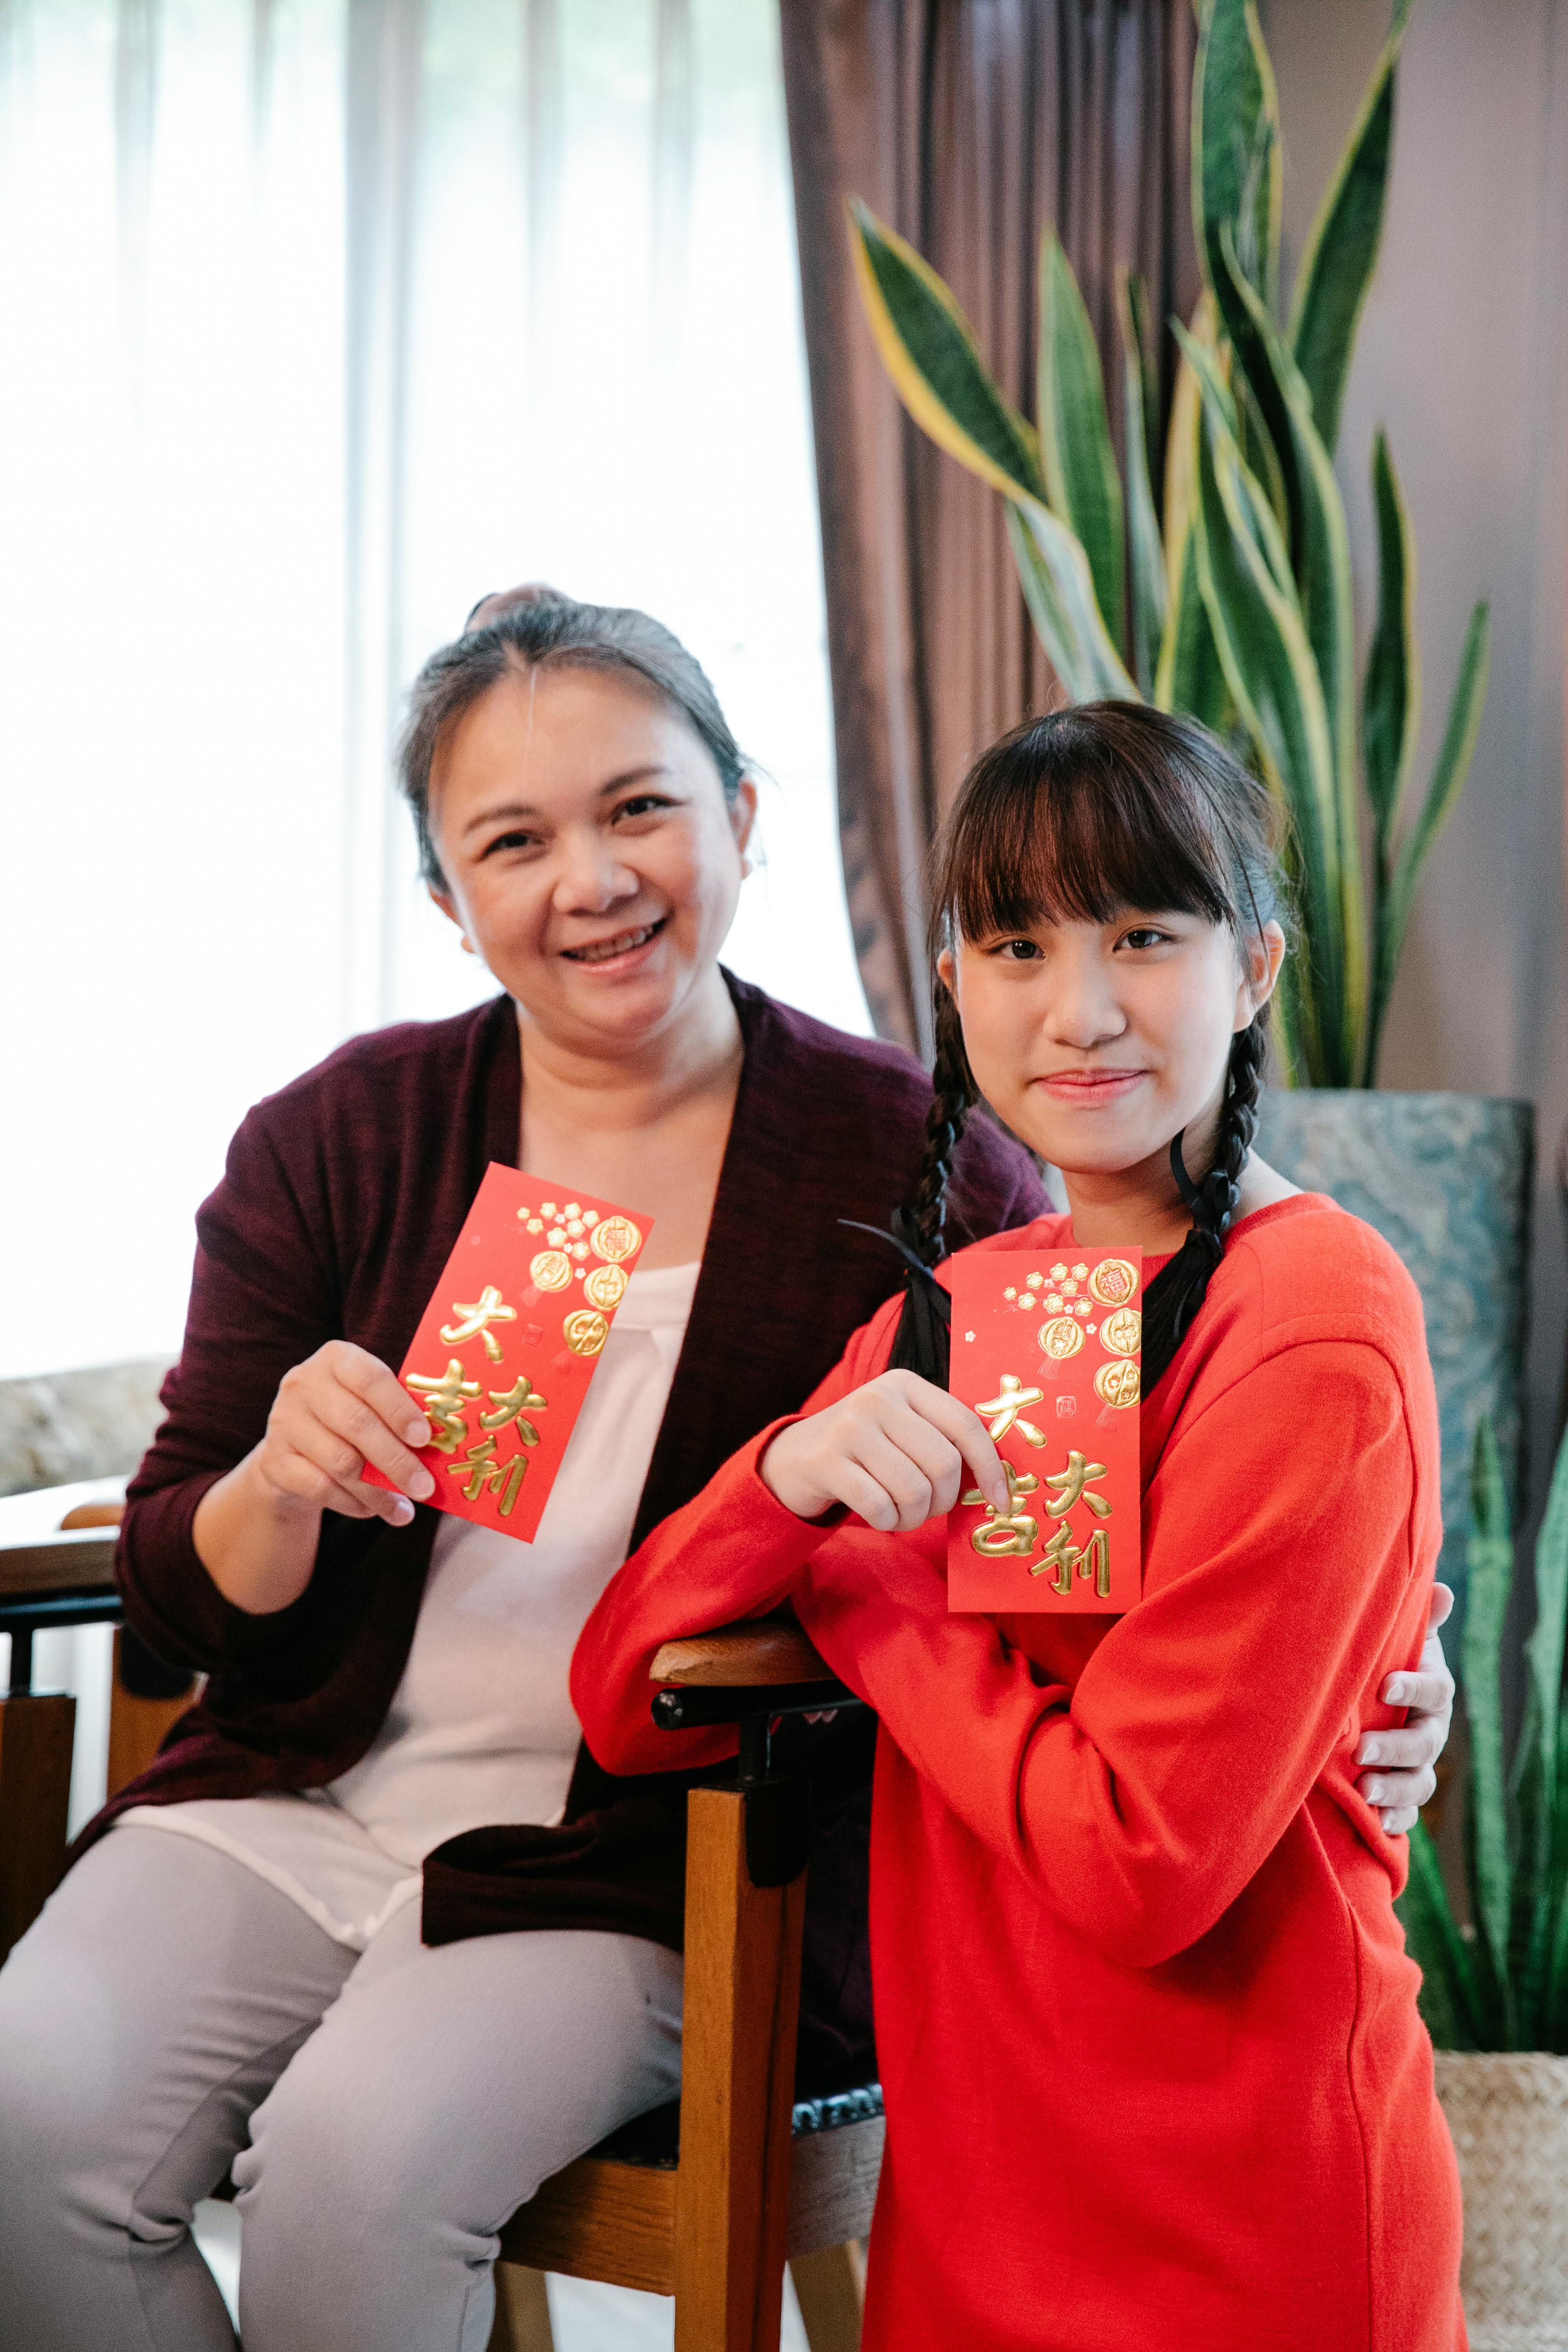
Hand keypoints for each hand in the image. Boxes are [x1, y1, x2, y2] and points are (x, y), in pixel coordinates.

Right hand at [250, 1340, 434, 1528]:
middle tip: (425, 1488)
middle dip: (396, 1461)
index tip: (425, 1439)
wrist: (292, 1448)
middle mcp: (304, 1383)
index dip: (400, 1409)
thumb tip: (442, 1449)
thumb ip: (399, 1415)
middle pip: (357, 1424)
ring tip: (404, 1511)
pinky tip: (372, 1510)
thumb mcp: (370, 1404)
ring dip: (378, 1491)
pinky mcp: (274, 1460)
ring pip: (341, 1462)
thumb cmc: (349, 1419)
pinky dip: (352, 1503)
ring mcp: (283, 1421)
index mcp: (337, 1359)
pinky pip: (321, 1488)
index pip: (371, 1379)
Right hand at [760, 1371, 1008, 1530]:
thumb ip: (943, 1440)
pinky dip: (888, 1523)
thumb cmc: (866, 1449)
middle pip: (943, 1464)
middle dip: (944, 1500)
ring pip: (914, 1490)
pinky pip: (880, 1507)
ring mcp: (849, 1428)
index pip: (965, 1425)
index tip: (1002, 1502)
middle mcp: (877, 1398)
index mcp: (906, 1385)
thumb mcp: (902, 1427)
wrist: (793, 1458)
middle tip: (930, 1509)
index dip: (991, 1468)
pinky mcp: (826, 1461)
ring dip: (915, 1517)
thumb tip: (999, 1484)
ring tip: (903, 1515)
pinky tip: (880, 1517)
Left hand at [1357, 1583, 1455, 1835]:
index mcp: (1434, 1690)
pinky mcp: (1404, 1792)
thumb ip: (1417, 1618)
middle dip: (1394, 1747)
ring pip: (1420, 1782)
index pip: (1435, 1689)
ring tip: (1363, 1791)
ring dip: (1395, 1789)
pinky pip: (1408, 1812)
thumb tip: (1442, 1591)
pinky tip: (1376, 1824)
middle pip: (1425, 1743)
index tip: (1383, 1685)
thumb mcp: (1395, 1637)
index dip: (1414, 1687)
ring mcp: (1420, 1763)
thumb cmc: (1381, 1660)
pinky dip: (1395, 1820)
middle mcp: (1432, 1729)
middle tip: (1359, 1749)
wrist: (1368, 1700)